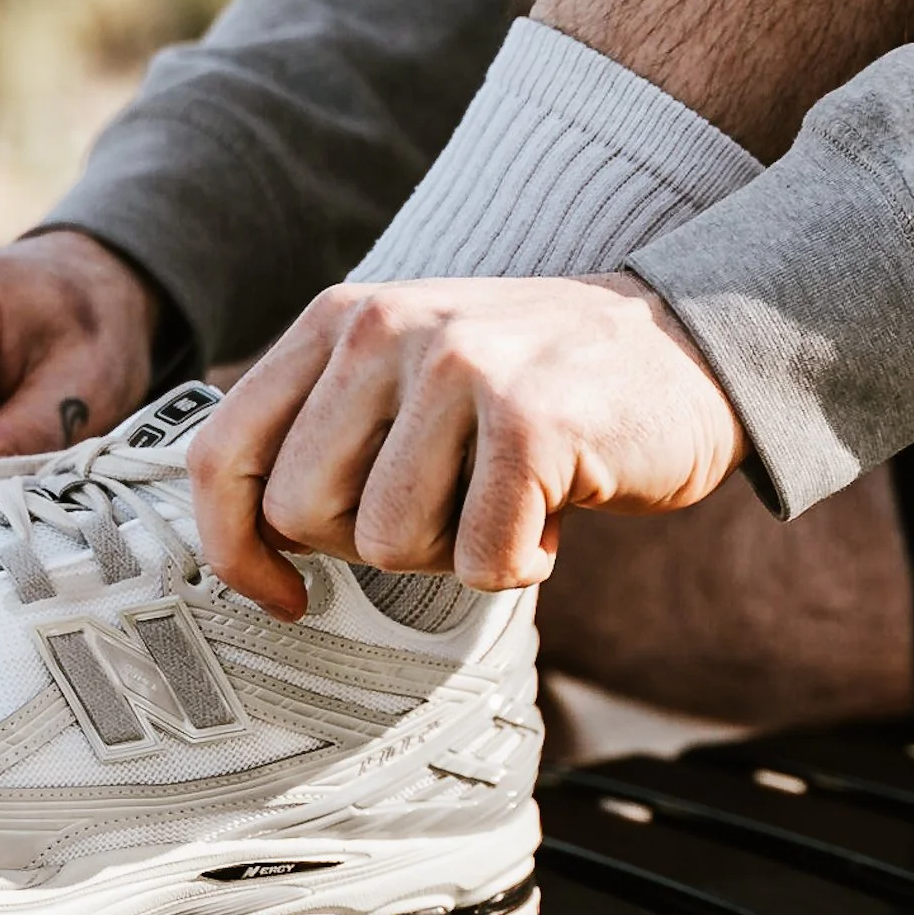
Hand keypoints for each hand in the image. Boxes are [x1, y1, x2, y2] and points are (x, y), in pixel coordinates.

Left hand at [186, 273, 745, 619]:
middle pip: (306, 515)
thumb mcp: (407, 376)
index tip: (282, 596)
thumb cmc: (532, 391)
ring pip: (390, 544)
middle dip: (373, 547)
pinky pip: (481, 559)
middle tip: (447, 513)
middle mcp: (384, 329)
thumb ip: (325, 429)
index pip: (225, 455)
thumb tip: (242, 541)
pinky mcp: (531, 421)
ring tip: (505, 502)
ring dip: (454, 554)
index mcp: (337, 319)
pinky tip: (553, 513)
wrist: (688, 346)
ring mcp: (458, 367)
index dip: (235, 549)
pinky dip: (521, 564)